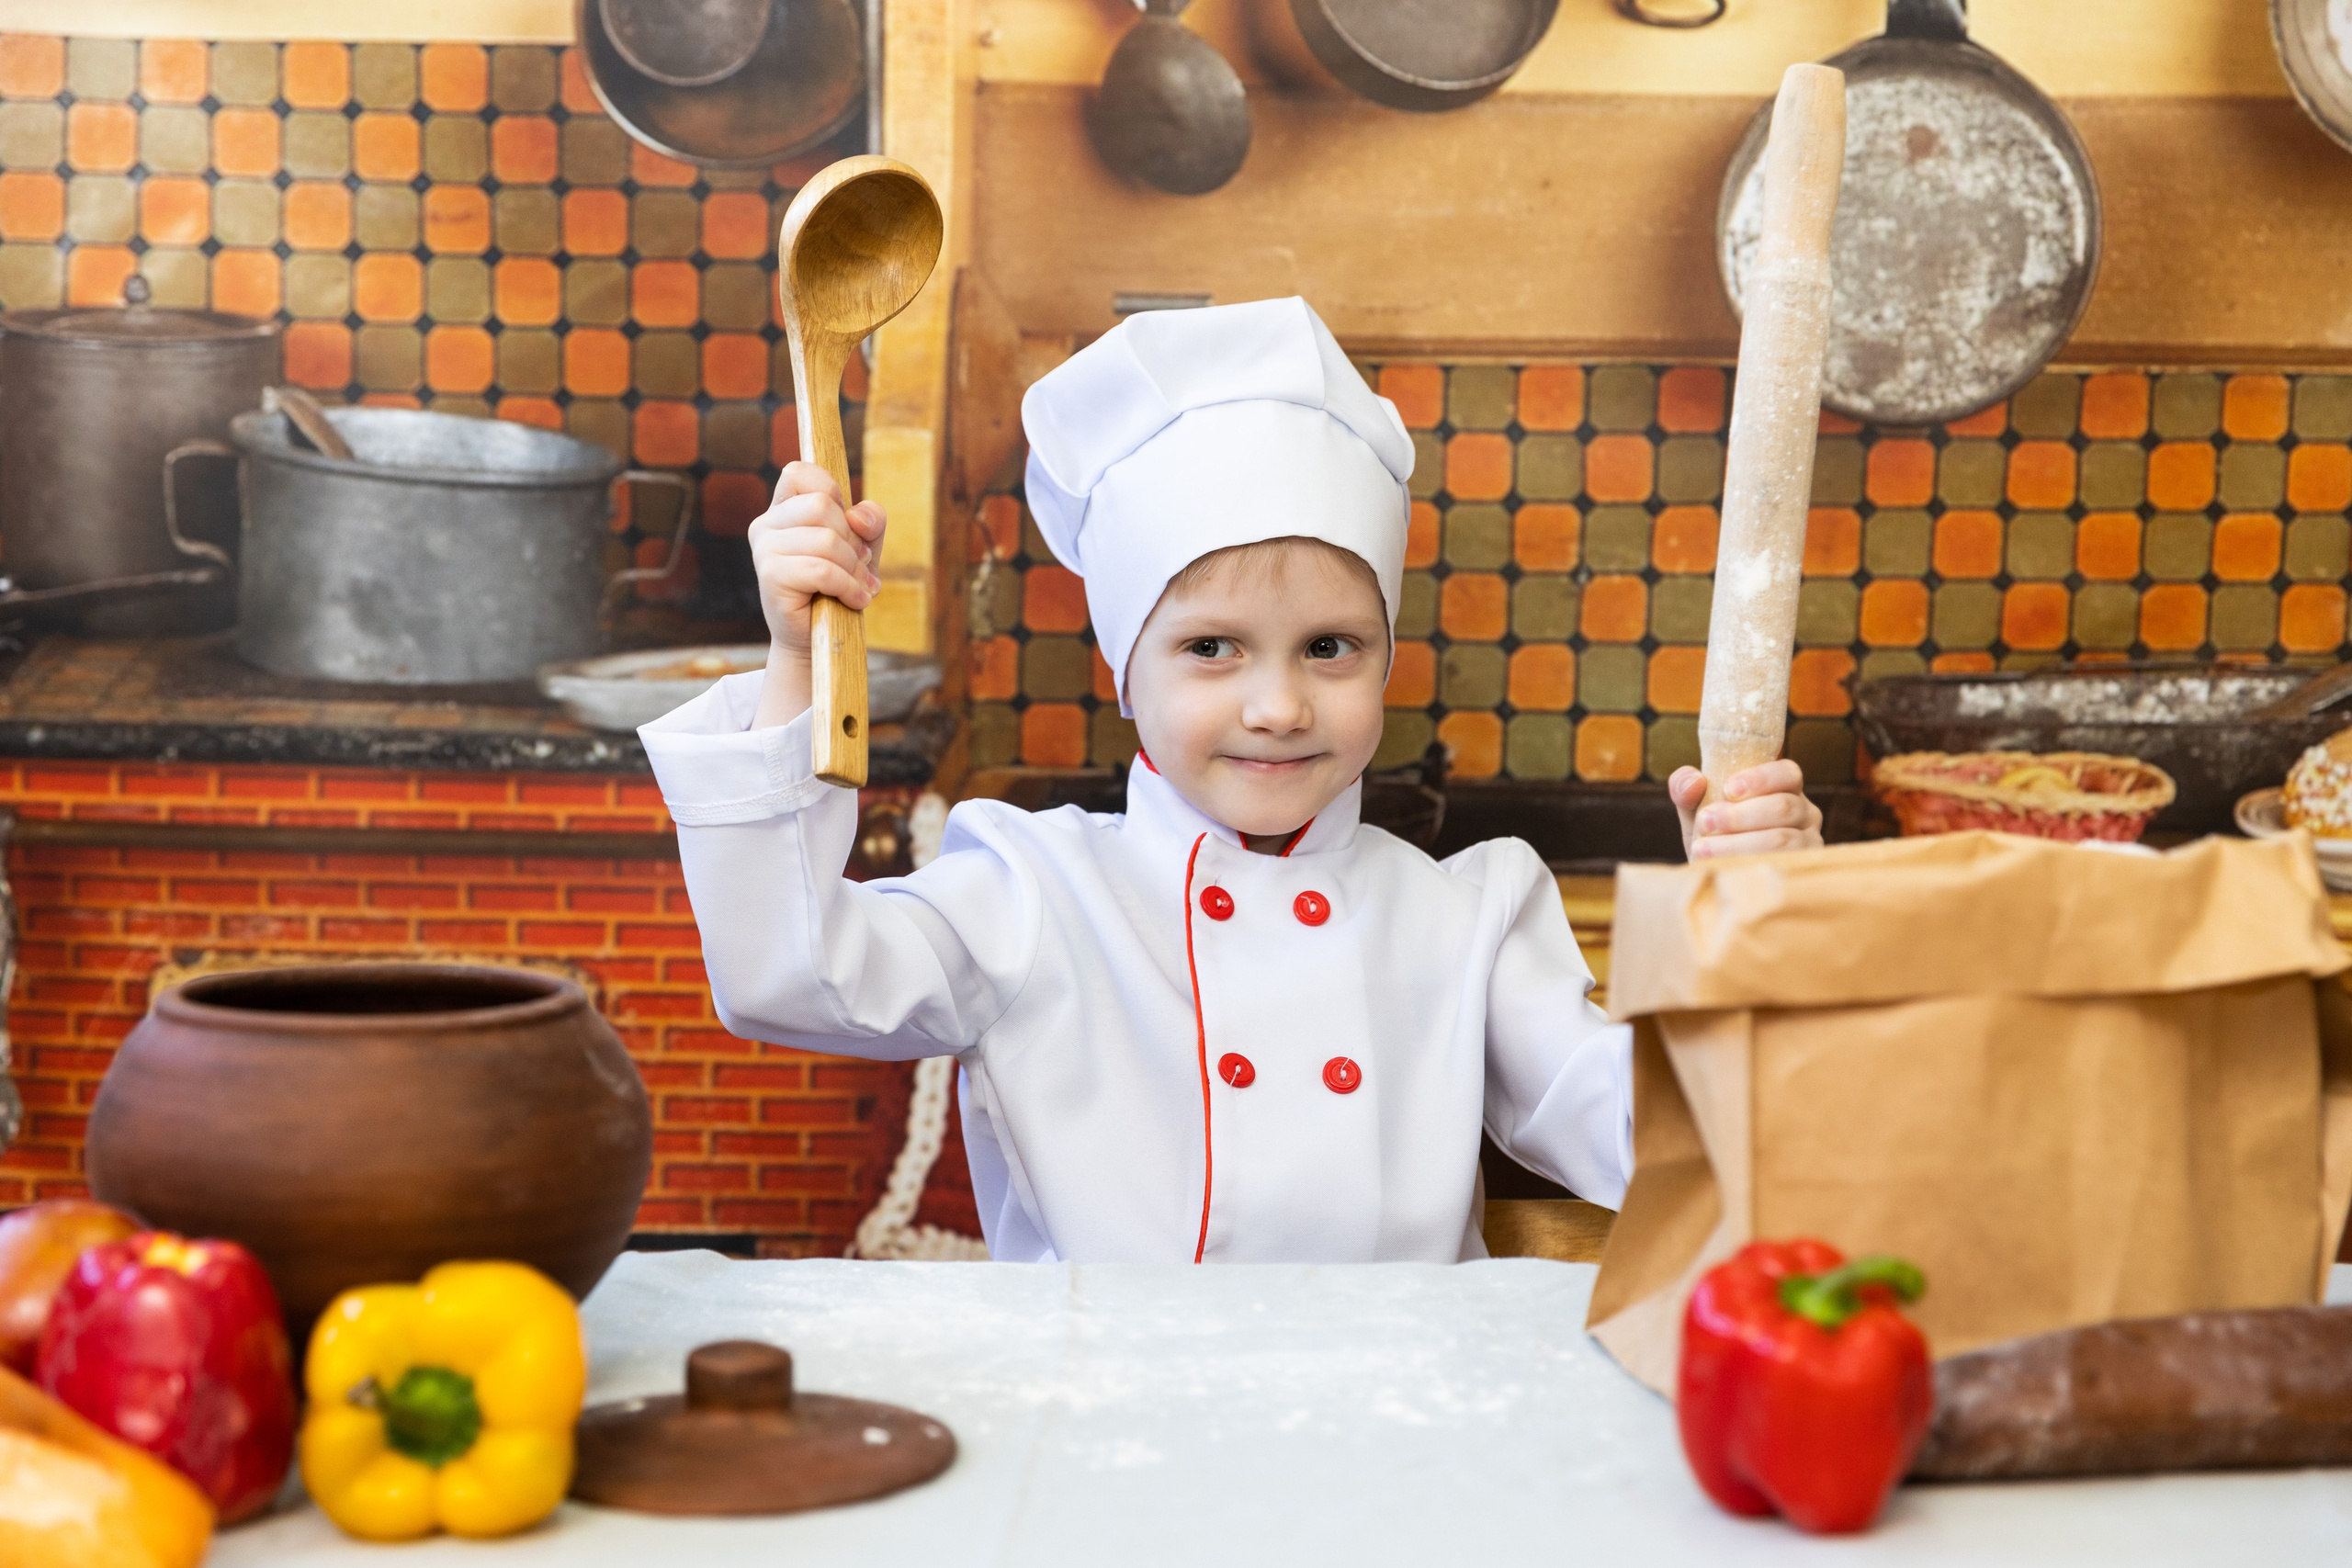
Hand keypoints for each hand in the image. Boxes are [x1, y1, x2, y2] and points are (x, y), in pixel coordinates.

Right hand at [747, 462, 884, 728]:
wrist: (820, 640)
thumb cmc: (839, 588)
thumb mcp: (862, 547)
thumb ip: (870, 522)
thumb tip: (860, 515)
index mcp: (782, 509)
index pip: (800, 472)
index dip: (832, 492)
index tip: (846, 526)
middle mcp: (765, 525)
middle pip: (821, 506)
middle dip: (852, 540)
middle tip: (859, 566)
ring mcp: (764, 551)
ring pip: (826, 540)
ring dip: (854, 569)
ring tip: (859, 587)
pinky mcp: (771, 577)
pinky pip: (822, 570)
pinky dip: (848, 587)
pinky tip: (855, 600)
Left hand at [1669, 760, 1823, 860]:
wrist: (1715, 879)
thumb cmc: (1713, 836)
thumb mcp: (1696, 809)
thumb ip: (1686, 788)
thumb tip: (1693, 782)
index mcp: (1785, 789)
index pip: (1787, 773)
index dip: (1760, 779)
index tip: (1729, 789)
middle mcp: (1804, 815)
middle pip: (1783, 807)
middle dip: (1739, 815)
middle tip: (1705, 822)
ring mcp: (1807, 846)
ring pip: (1781, 840)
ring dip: (1737, 844)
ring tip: (1703, 849)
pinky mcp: (1801, 874)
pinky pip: (1780, 869)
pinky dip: (1747, 867)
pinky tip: (1721, 867)